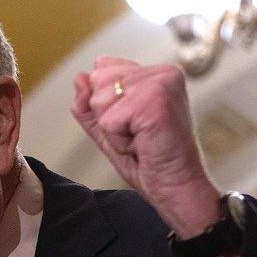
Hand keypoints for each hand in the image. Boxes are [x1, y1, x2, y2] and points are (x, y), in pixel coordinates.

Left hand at [71, 56, 220, 238]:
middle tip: (138, 134)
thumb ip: (90, 104)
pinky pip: (108, 120)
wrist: (176, 187)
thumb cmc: (151, 161)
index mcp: (154, 73)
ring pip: (100, 100)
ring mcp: (160, 83)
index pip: (101, 69)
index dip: (107, 105)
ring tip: (141, 139)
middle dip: (107, 117)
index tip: (135, 124)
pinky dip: (119, 140)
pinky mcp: (155, 100)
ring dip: (113, 130)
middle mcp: (161, 72)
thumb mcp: (110, 129)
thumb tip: (79, 77)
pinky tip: (143, 143)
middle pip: (97, 83)